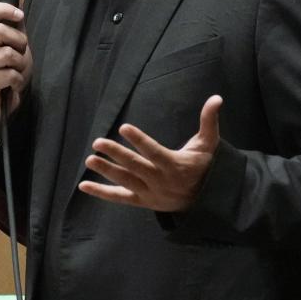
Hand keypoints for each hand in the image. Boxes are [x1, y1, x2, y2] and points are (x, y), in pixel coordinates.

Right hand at [0, 2, 32, 129]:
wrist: (5, 103)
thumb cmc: (10, 71)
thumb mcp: (16, 45)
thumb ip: (16, 25)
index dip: (4, 9)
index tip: (20, 16)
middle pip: (0, 31)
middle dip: (20, 43)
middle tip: (21, 56)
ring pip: (7, 54)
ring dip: (20, 66)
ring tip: (16, 72)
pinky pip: (7, 74)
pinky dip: (17, 80)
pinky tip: (12, 85)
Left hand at [79, 95, 222, 212]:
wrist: (205, 199)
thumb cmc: (204, 165)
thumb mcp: (209, 143)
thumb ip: (209, 120)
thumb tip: (217, 98)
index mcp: (175, 165)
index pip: (154, 152)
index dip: (139, 140)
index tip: (124, 128)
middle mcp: (160, 181)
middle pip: (135, 166)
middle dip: (116, 154)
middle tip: (98, 142)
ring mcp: (150, 193)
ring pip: (125, 181)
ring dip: (106, 171)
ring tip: (89, 160)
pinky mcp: (142, 201)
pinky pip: (120, 198)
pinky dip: (102, 193)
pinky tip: (84, 185)